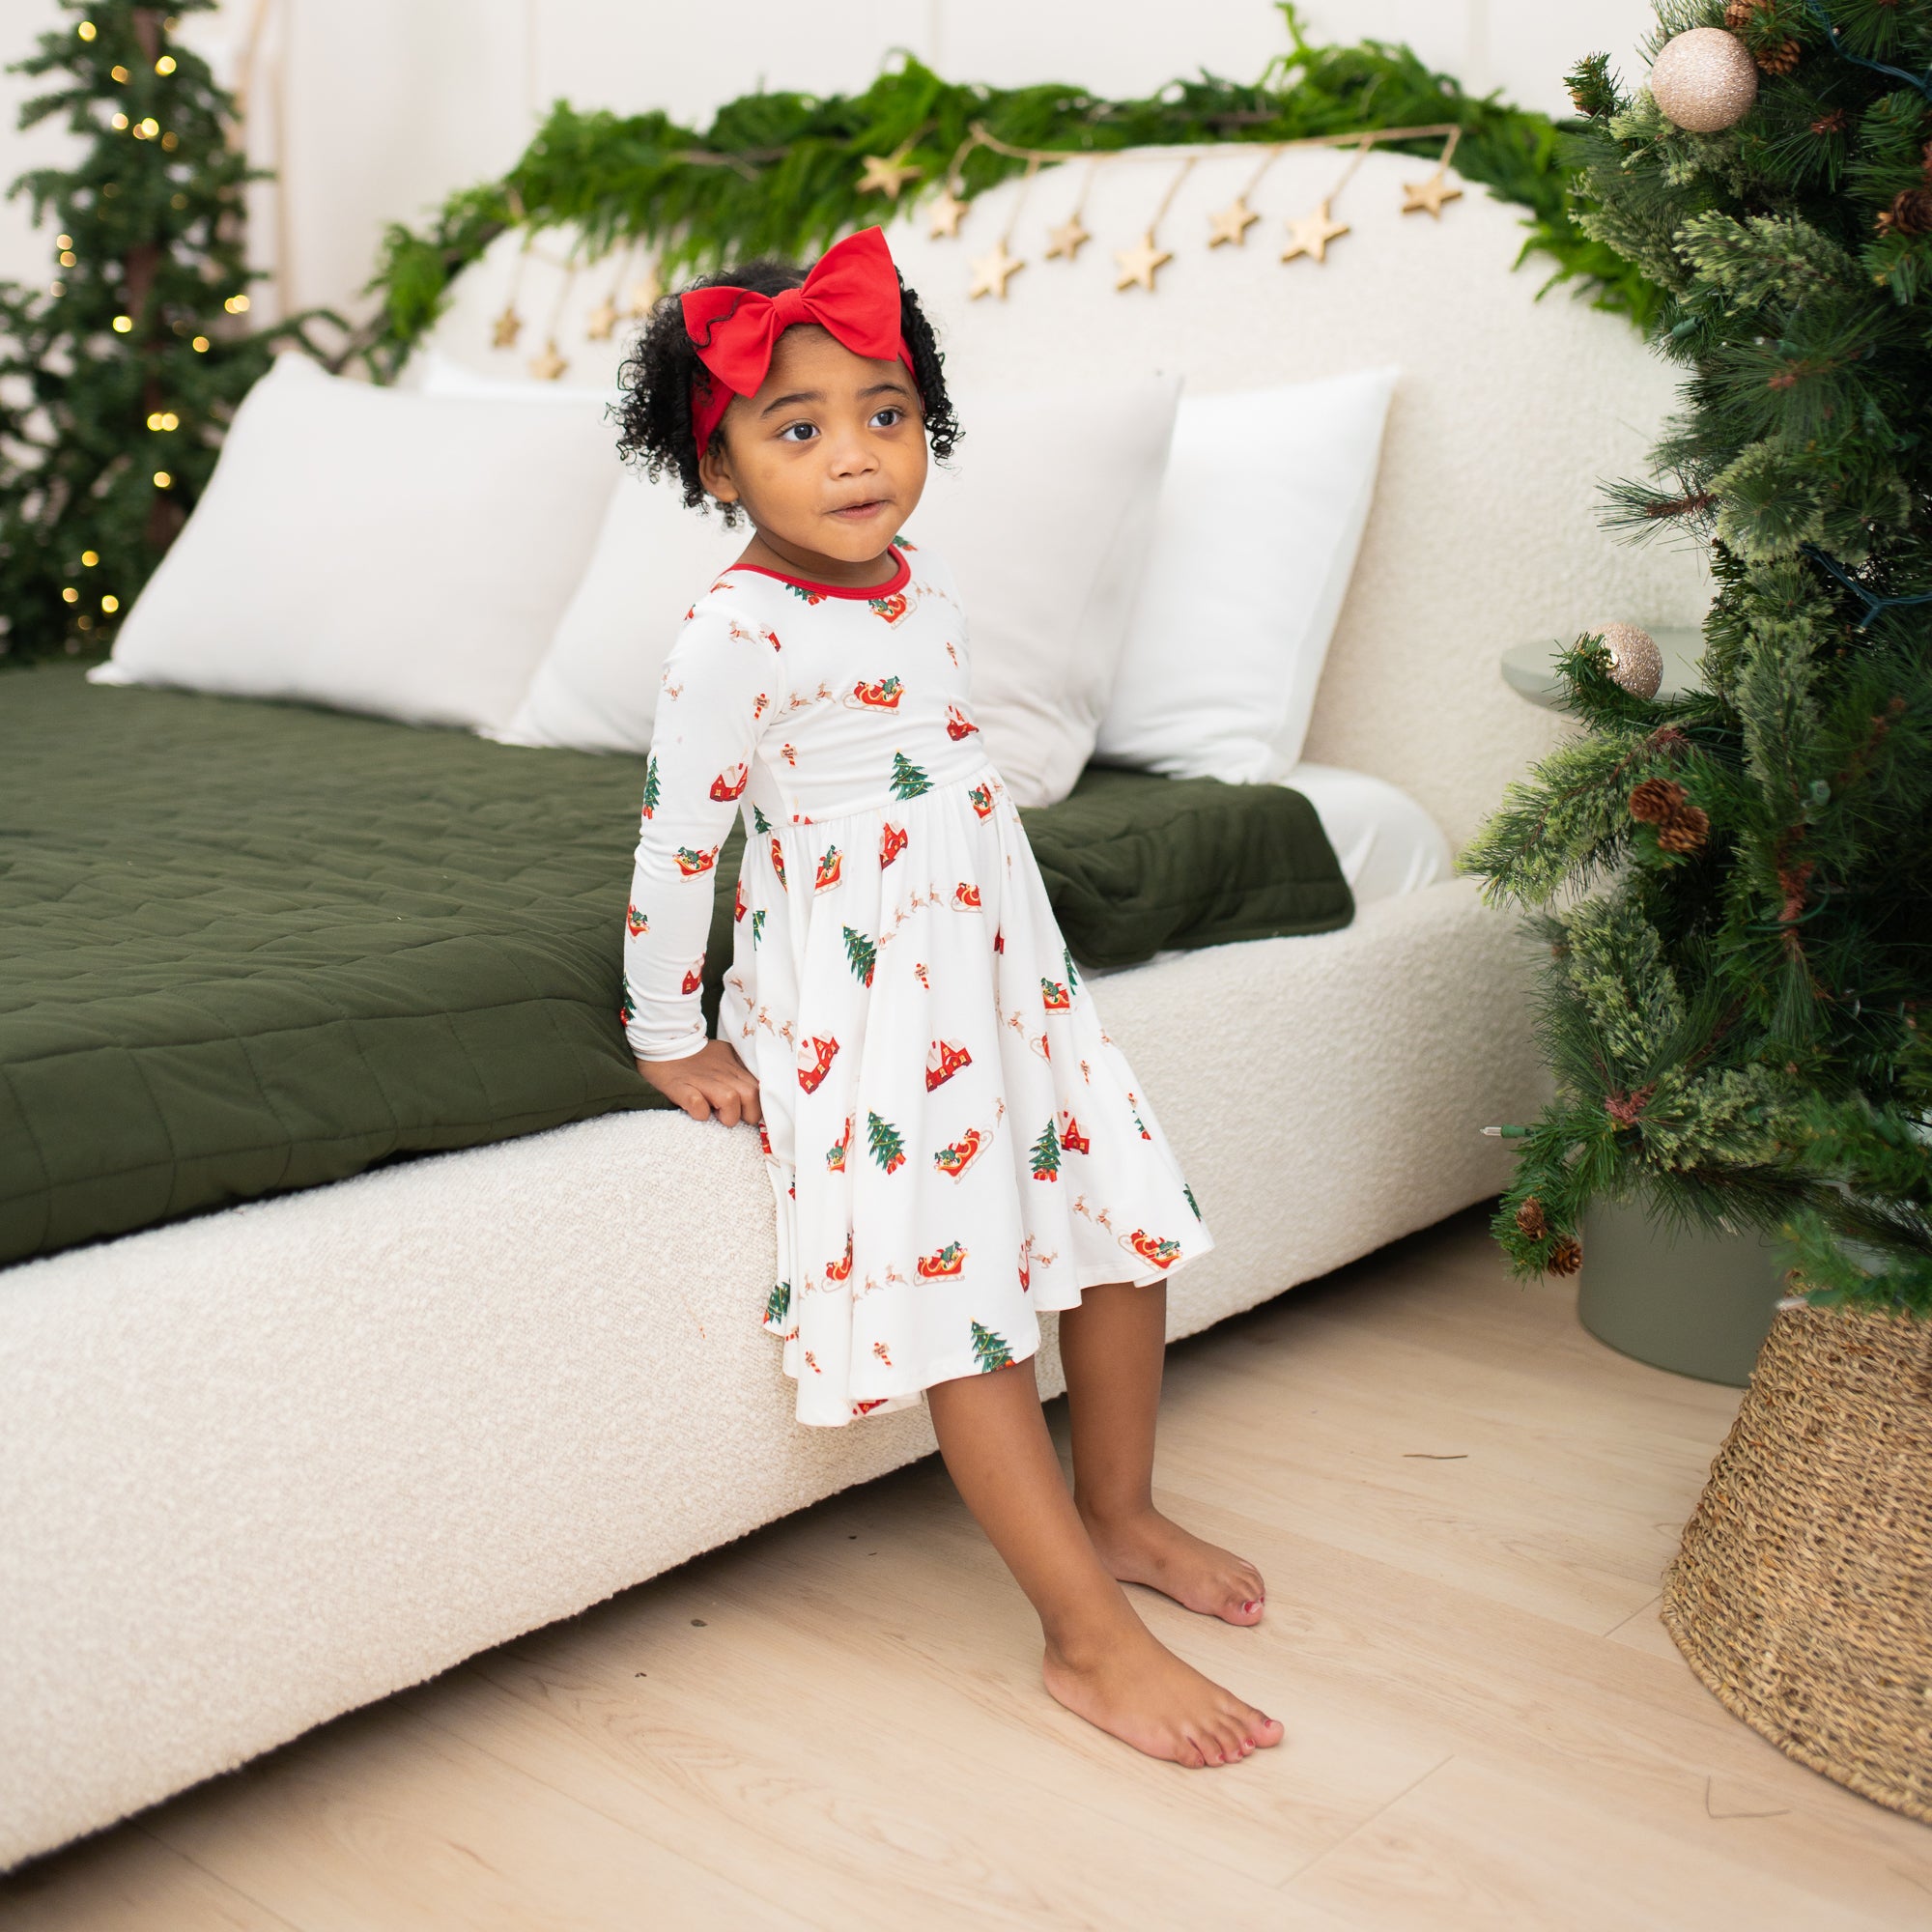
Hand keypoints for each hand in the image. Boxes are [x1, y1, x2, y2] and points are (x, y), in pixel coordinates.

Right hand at [635, 1038, 762, 1125]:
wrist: (663, 1042)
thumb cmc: (696, 1056)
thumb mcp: (724, 1056)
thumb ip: (740, 1070)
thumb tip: (756, 1092)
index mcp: (733, 1065)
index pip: (760, 1087)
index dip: (759, 1106)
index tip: (751, 1113)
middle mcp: (721, 1072)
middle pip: (751, 1094)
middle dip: (748, 1114)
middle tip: (733, 1116)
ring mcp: (701, 1079)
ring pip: (730, 1099)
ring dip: (727, 1115)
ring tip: (716, 1115)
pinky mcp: (680, 1087)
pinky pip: (697, 1104)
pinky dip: (700, 1112)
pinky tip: (697, 1111)